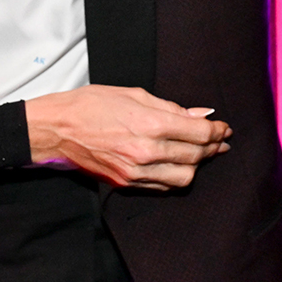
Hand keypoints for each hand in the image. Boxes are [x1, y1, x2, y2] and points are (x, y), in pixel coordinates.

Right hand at [25, 86, 232, 189]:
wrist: (57, 129)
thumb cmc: (91, 105)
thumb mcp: (134, 95)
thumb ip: (171, 107)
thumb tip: (200, 114)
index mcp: (150, 124)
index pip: (199, 133)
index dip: (217, 130)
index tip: (224, 127)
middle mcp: (146, 152)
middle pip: (196, 156)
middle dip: (213, 147)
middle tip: (219, 139)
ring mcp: (136, 172)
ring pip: (184, 177)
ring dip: (197, 165)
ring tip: (202, 152)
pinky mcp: (126, 183)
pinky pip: (163, 186)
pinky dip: (176, 175)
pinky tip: (179, 163)